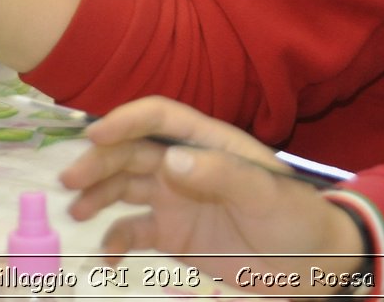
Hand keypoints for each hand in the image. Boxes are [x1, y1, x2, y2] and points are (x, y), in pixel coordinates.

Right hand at [59, 97, 366, 291]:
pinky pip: (131, 231)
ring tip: (76, 211)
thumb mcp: (266, 192)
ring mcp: (173, 199)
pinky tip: (103, 254)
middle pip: (130, 153)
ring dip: (96, 194)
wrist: (312, 264)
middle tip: (70, 181)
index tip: (95, 135)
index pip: (159, 118)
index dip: (126, 120)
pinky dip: (112, 240)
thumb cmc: (295, 216)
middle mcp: (182, 164)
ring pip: (122, 188)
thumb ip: (221, 173)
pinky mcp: (170, 235)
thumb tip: (170, 160)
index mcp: (205, 142)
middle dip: (98, 162)